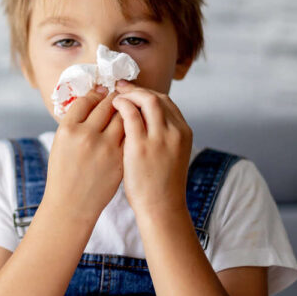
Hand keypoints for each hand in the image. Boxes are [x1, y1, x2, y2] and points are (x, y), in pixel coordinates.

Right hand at [42, 85, 124, 223]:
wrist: (72, 204)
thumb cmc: (64, 173)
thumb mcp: (60, 143)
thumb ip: (75, 122)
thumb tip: (94, 99)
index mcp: (68, 129)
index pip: (86, 100)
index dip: (96, 93)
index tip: (102, 91)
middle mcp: (86, 135)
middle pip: (107, 105)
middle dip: (115, 97)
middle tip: (119, 94)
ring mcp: (105, 148)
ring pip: (123, 117)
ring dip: (127, 110)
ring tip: (128, 109)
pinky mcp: (120, 159)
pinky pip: (131, 134)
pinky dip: (134, 126)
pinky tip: (133, 126)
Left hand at [111, 80, 192, 214]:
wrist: (161, 208)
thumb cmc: (161, 186)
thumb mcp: (171, 155)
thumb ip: (163, 136)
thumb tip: (145, 120)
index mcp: (184, 132)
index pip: (166, 102)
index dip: (148, 93)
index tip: (134, 92)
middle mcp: (175, 131)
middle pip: (157, 97)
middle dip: (137, 89)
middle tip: (121, 87)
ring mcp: (159, 137)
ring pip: (146, 100)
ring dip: (129, 93)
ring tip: (114, 95)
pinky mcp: (141, 145)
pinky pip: (130, 114)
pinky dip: (121, 105)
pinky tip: (113, 106)